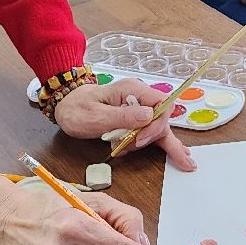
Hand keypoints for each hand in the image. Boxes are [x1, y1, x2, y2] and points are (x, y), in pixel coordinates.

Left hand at [54, 79, 195, 170]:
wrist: (66, 107)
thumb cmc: (77, 108)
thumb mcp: (96, 115)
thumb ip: (122, 116)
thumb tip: (148, 116)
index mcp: (132, 90)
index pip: (160, 104)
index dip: (155, 124)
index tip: (139, 139)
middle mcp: (140, 98)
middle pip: (162, 117)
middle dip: (152, 136)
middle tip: (133, 147)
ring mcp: (140, 109)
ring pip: (160, 128)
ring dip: (152, 143)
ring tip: (145, 154)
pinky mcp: (136, 121)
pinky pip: (153, 133)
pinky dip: (163, 146)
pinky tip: (179, 155)